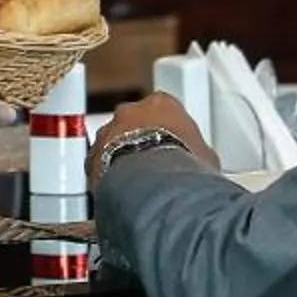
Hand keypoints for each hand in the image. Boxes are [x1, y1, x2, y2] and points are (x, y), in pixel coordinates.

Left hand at [88, 92, 218, 184]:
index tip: (174, 148)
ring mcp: (107, 131)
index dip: (170, 131)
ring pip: (112, 142)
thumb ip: (198, 151)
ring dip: (121, 157)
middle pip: (134, 122)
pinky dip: (107, 176)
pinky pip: (98, 165)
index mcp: (162, 103)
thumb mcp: (205, 156)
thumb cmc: (183, 165)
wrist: (153, 185)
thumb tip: (201, 165)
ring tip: (138, 184)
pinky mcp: (90, 156)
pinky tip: (122, 194)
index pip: (165, 110)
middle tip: (154, 165)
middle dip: (140, 140)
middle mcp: (130, 111)